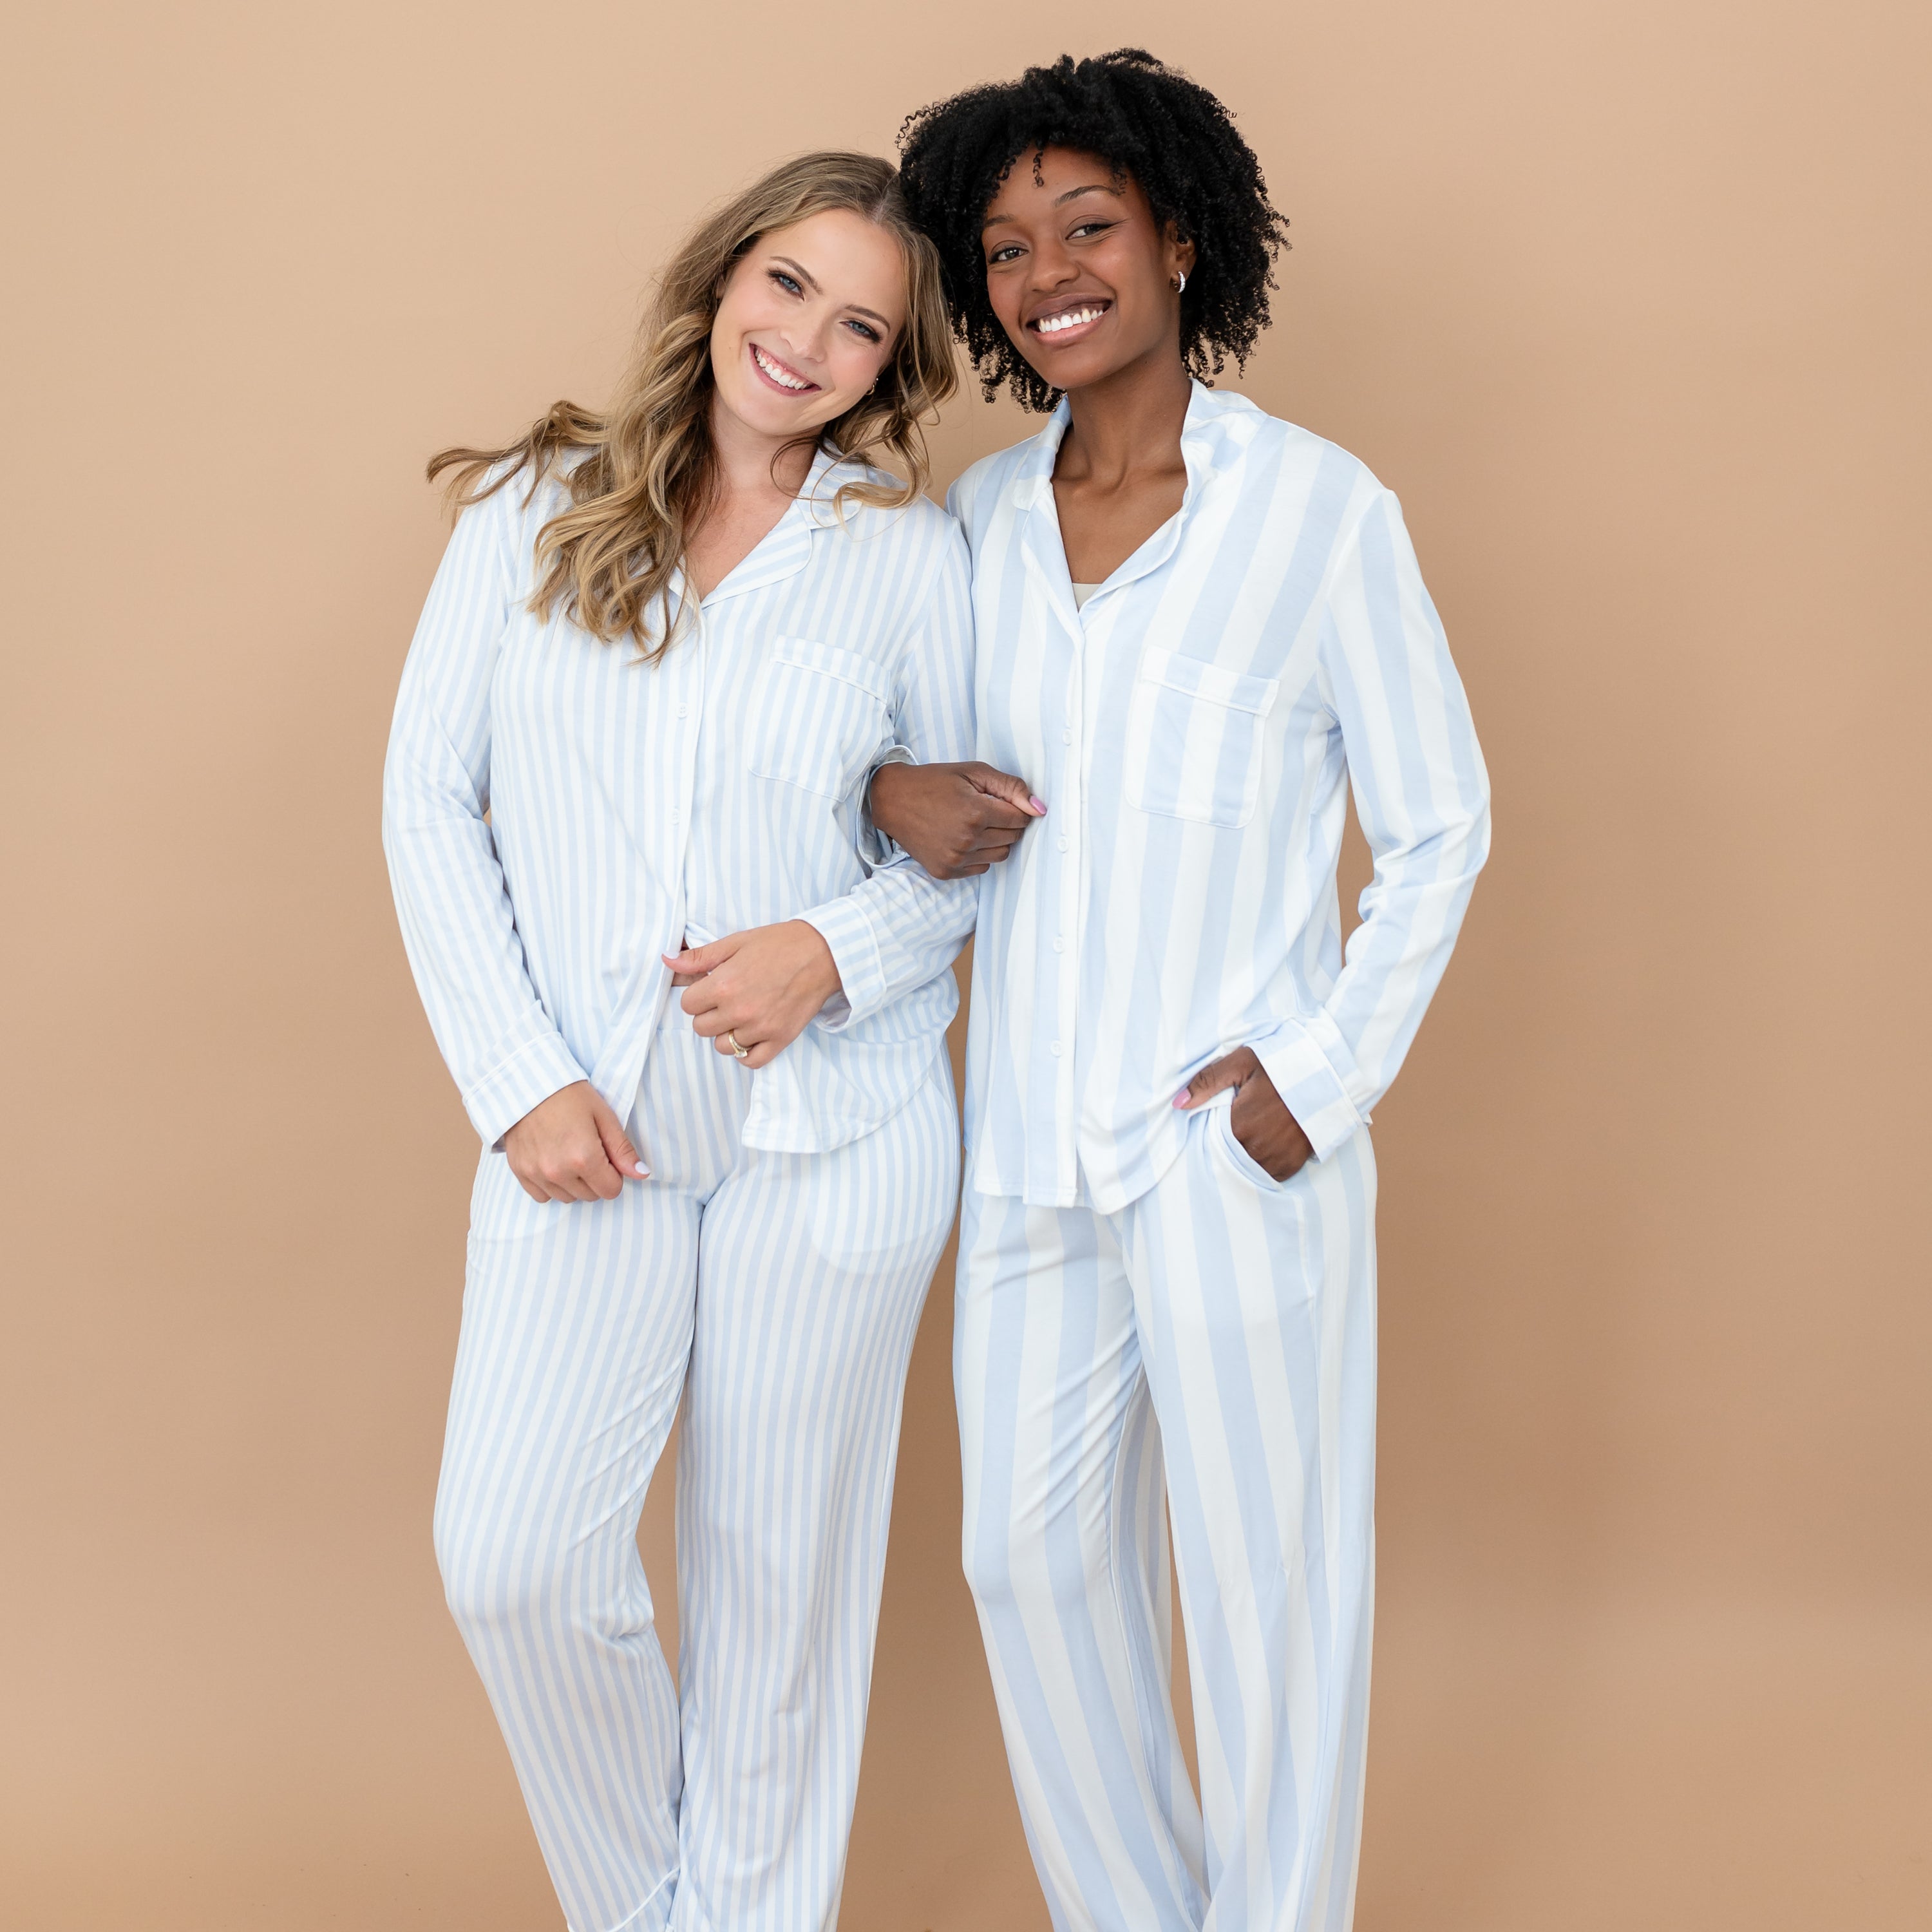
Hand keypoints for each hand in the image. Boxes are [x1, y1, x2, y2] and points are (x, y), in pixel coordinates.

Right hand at [503, 1081, 649, 1202]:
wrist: (527, 1084)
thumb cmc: (569, 1095)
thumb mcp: (603, 1116)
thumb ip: (622, 1150)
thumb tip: (642, 1174)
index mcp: (583, 1158)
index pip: (611, 1190)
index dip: (614, 1174)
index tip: (606, 1155)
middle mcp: (558, 1171)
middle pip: (590, 1196)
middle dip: (595, 1178)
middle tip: (587, 1150)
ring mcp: (536, 1174)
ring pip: (567, 1198)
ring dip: (573, 1183)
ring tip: (568, 1153)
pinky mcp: (520, 1172)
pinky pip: (542, 1196)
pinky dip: (550, 1185)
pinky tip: (551, 1161)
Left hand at [662, 921, 842, 1068]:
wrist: (824, 953)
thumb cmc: (779, 944)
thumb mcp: (735, 943)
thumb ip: (699, 957)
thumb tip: (666, 961)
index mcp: (723, 985)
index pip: (688, 1006)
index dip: (698, 996)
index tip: (712, 987)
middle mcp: (739, 1010)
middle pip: (701, 1029)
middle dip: (709, 1014)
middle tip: (727, 1000)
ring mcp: (760, 1028)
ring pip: (723, 1047)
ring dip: (727, 1033)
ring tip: (743, 1015)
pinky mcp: (780, 1039)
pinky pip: (750, 1061)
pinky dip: (747, 1052)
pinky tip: (752, 1035)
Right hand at [870, 761, 1044, 879]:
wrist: (893, 800)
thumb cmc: (934, 782)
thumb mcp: (973, 772)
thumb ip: (1011, 787)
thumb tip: (1040, 809)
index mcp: (976, 813)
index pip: (1020, 820)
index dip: (1015, 808)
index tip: (1000, 801)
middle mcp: (967, 841)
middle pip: (1012, 839)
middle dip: (1006, 824)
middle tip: (986, 810)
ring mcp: (955, 859)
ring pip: (999, 856)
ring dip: (994, 841)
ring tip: (974, 824)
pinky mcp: (946, 871)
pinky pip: (981, 869)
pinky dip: (978, 855)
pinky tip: (961, 838)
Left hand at [1173, 1047, 1313, 1182]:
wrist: (1327, 1075)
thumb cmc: (1281, 1065)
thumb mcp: (1242, 1063)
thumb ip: (1207, 1081)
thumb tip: (1178, 1104)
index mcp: (1239, 1123)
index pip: (1210, 1138)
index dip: (1211, 1129)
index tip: (1219, 1118)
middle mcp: (1255, 1147)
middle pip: (1227, 1153)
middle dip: (1227, 1142)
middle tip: (1240, 1123)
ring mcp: (1274, 1158)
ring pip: (1245, 1165)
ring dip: (1245, 1154)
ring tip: (1252, 1134)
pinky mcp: (1290, 1165)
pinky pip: (1267, 1173)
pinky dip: (1262, 1163)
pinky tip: (1264, 1145)